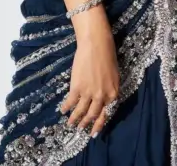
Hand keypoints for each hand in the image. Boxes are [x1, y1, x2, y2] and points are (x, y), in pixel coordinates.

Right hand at [60, 7, 119, 136]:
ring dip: (75, 119)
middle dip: (86, 123)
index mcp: (113, 93)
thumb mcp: (113, 76)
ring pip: (81, 111)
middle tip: (81, 129)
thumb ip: (108, 89)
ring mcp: (89, 93)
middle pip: (93, 115)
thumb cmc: (107, 55)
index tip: (94, 132)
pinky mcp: (77, 88)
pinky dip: (66, 107)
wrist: (96, 44)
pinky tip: (63, 110)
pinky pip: (70, 102)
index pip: (106, 114)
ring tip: (70, 124)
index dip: (99, 124)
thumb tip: (102, 100)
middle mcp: (102, 96)